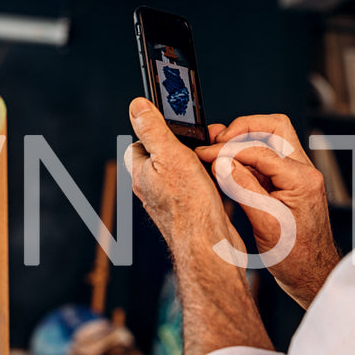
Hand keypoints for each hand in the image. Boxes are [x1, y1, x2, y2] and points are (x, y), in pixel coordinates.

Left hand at [125, 98, 245, 259]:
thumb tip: (137, 106)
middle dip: (179, 147)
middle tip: (198, 142)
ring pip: (180, 174)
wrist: (210, 248)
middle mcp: (152, 190)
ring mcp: (170, 203)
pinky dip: (206, 181)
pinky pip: (194, 189)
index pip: (137, 145)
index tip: (171, 125)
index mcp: (142, 175)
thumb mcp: (171, 156)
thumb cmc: (189, 206)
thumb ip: (153, 130)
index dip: (153, 132)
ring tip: (210, 160)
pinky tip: (218, 182)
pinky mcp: (190, 213)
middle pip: (161, 158)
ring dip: (196, 164)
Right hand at [195, 114, 341, 308]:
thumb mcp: (264, 223)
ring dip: (243, 142)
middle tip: (216, 140)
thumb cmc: (295, 258)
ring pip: (271, 140)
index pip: (260, 149)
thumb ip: (243, 188)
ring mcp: (298, 176)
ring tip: (217, 149)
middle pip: (274, 128)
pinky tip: (227, 167)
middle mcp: (304, 171)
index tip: (205, 154)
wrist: (312, 276)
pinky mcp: (290, 184)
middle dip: (242, 129)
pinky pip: (266, 160)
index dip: (228, 149)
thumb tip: (221, 162)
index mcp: (302, 179)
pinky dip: (245, 159)